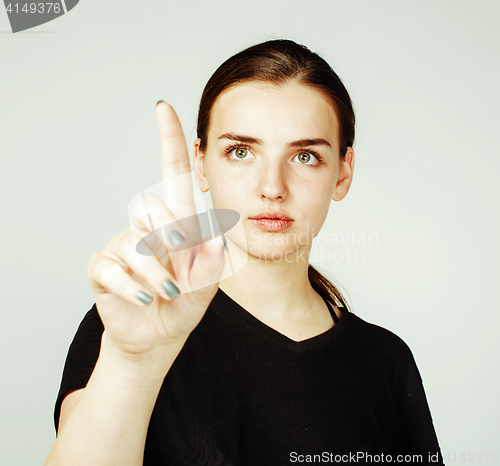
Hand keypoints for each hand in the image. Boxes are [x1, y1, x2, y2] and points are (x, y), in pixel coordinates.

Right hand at [87, 102, 224, 357]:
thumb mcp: (207, 283)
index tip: (164, 108)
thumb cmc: (185, 303)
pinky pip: (112, 268)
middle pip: (149, 204)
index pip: (171, 174)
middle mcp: (146, 227)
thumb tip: (211, 234)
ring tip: (168, 291)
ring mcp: (121, 246)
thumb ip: (211, 261)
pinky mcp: (103, 269)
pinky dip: (133, 287)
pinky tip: (146, 299)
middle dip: (168, 232)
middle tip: (181, 260)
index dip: (170, 142)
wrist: (160, 335)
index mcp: (175, 223)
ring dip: (155, 269)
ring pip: (134, 239)